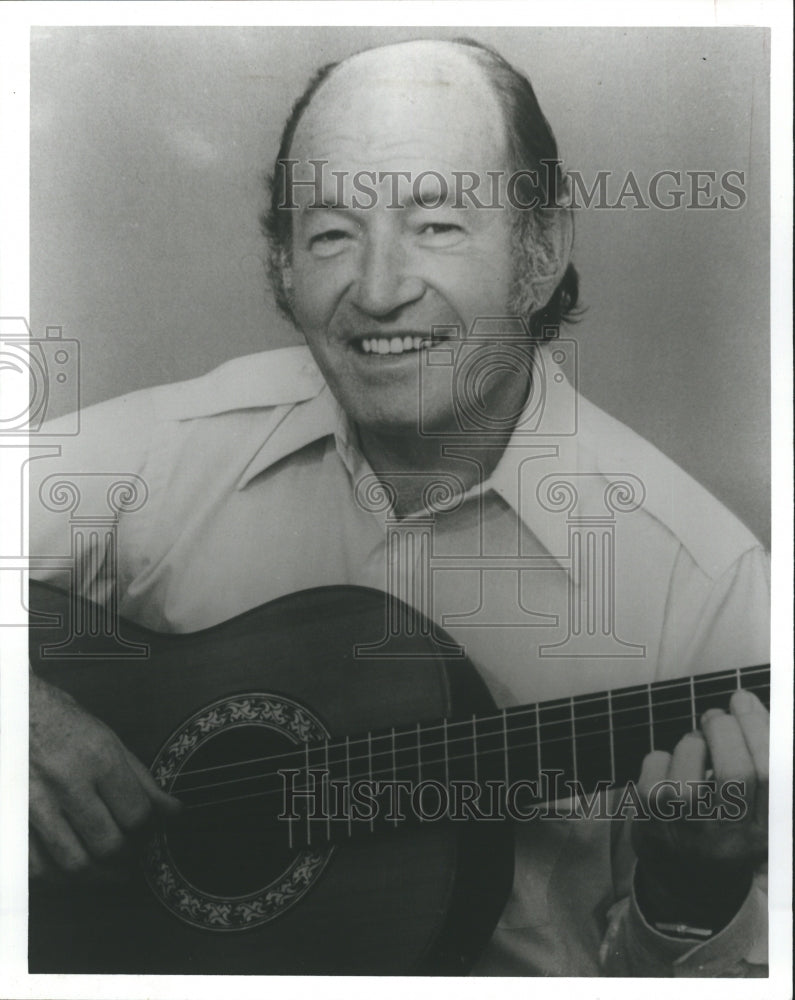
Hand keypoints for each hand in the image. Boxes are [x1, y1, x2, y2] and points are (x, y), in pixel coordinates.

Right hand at [30, 674, 180, 881]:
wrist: (13, 711)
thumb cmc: (62, 723)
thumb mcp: (108, 739)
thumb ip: (142, 780)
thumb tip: (174, 812)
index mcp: (98, 757)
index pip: (137, 814)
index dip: (149, 831)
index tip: (149, 832)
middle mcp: (67, 781)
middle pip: (108, 844)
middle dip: (127, 858)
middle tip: (132, 856)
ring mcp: (34, 804)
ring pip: (73, 863)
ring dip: (98, 876)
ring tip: (109, 870)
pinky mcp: (10, 820)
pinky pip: (35, 867)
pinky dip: (58, 878)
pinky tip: (71, 869)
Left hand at [632, 688, 767, 929]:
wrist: (683, 883)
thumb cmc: (723, 828)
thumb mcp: (754, 810)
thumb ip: (758, 762)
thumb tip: (746, 701)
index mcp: (763, 833)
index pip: (772, 775)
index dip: (758, 728)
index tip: (743, 697)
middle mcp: (728, 838)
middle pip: (735, 771)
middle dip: (725, 728)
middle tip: (716, 716)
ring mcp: (686, 830)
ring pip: (691, 760)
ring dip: (693, 740)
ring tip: (695, 746)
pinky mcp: (650, 818)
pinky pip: (657, 760)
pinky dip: (664, 754)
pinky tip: (670, 770)